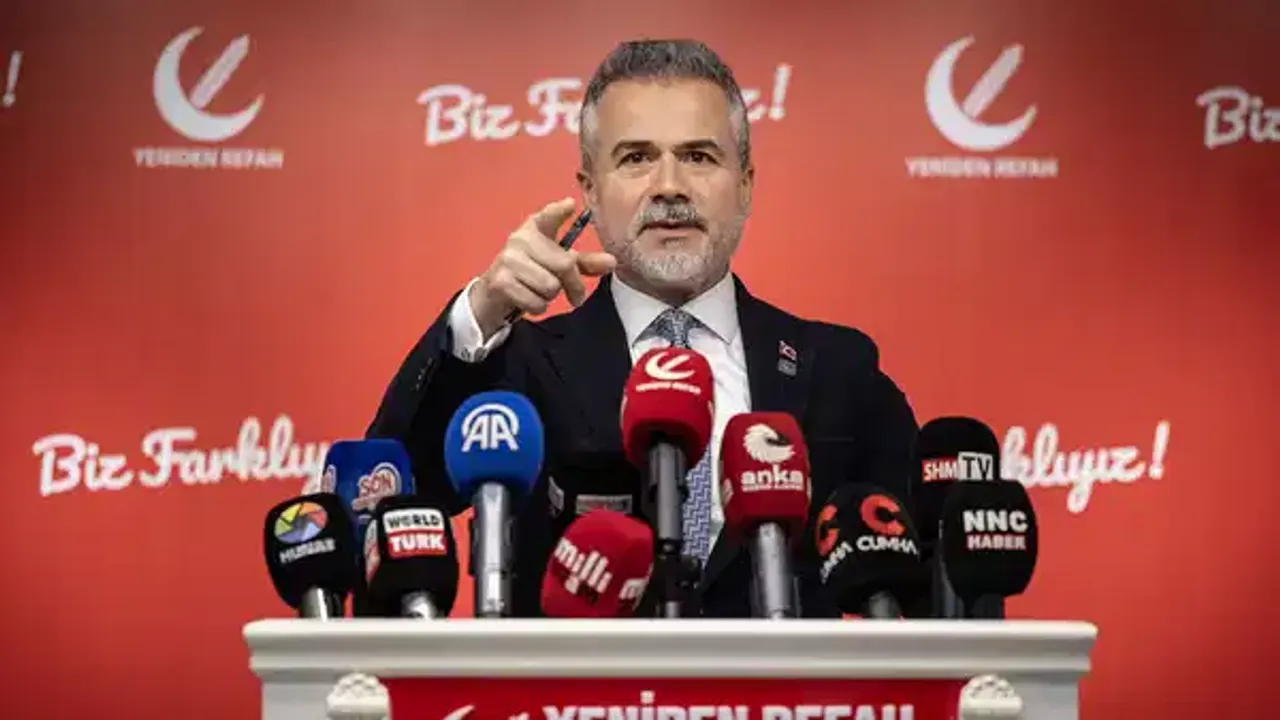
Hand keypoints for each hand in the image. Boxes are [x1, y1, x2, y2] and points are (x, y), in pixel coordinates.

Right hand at [470, 197, 615, 336]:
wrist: (493, 294)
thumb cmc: (530, 274)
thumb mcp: (556, 265)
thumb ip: (584, 263)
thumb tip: (612, 262)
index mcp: (534, 229)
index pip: (548, 216)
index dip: (558, 211)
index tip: (570, 205)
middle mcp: (520, 239)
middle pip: (564, 264)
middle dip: (573, 285)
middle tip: (573, 295)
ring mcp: (508, 259)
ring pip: (550, 286)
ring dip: (550, 297)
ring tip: (539, 292)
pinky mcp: (501, 281)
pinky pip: (536, 301)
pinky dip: (537, 307)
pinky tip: (528, 300)